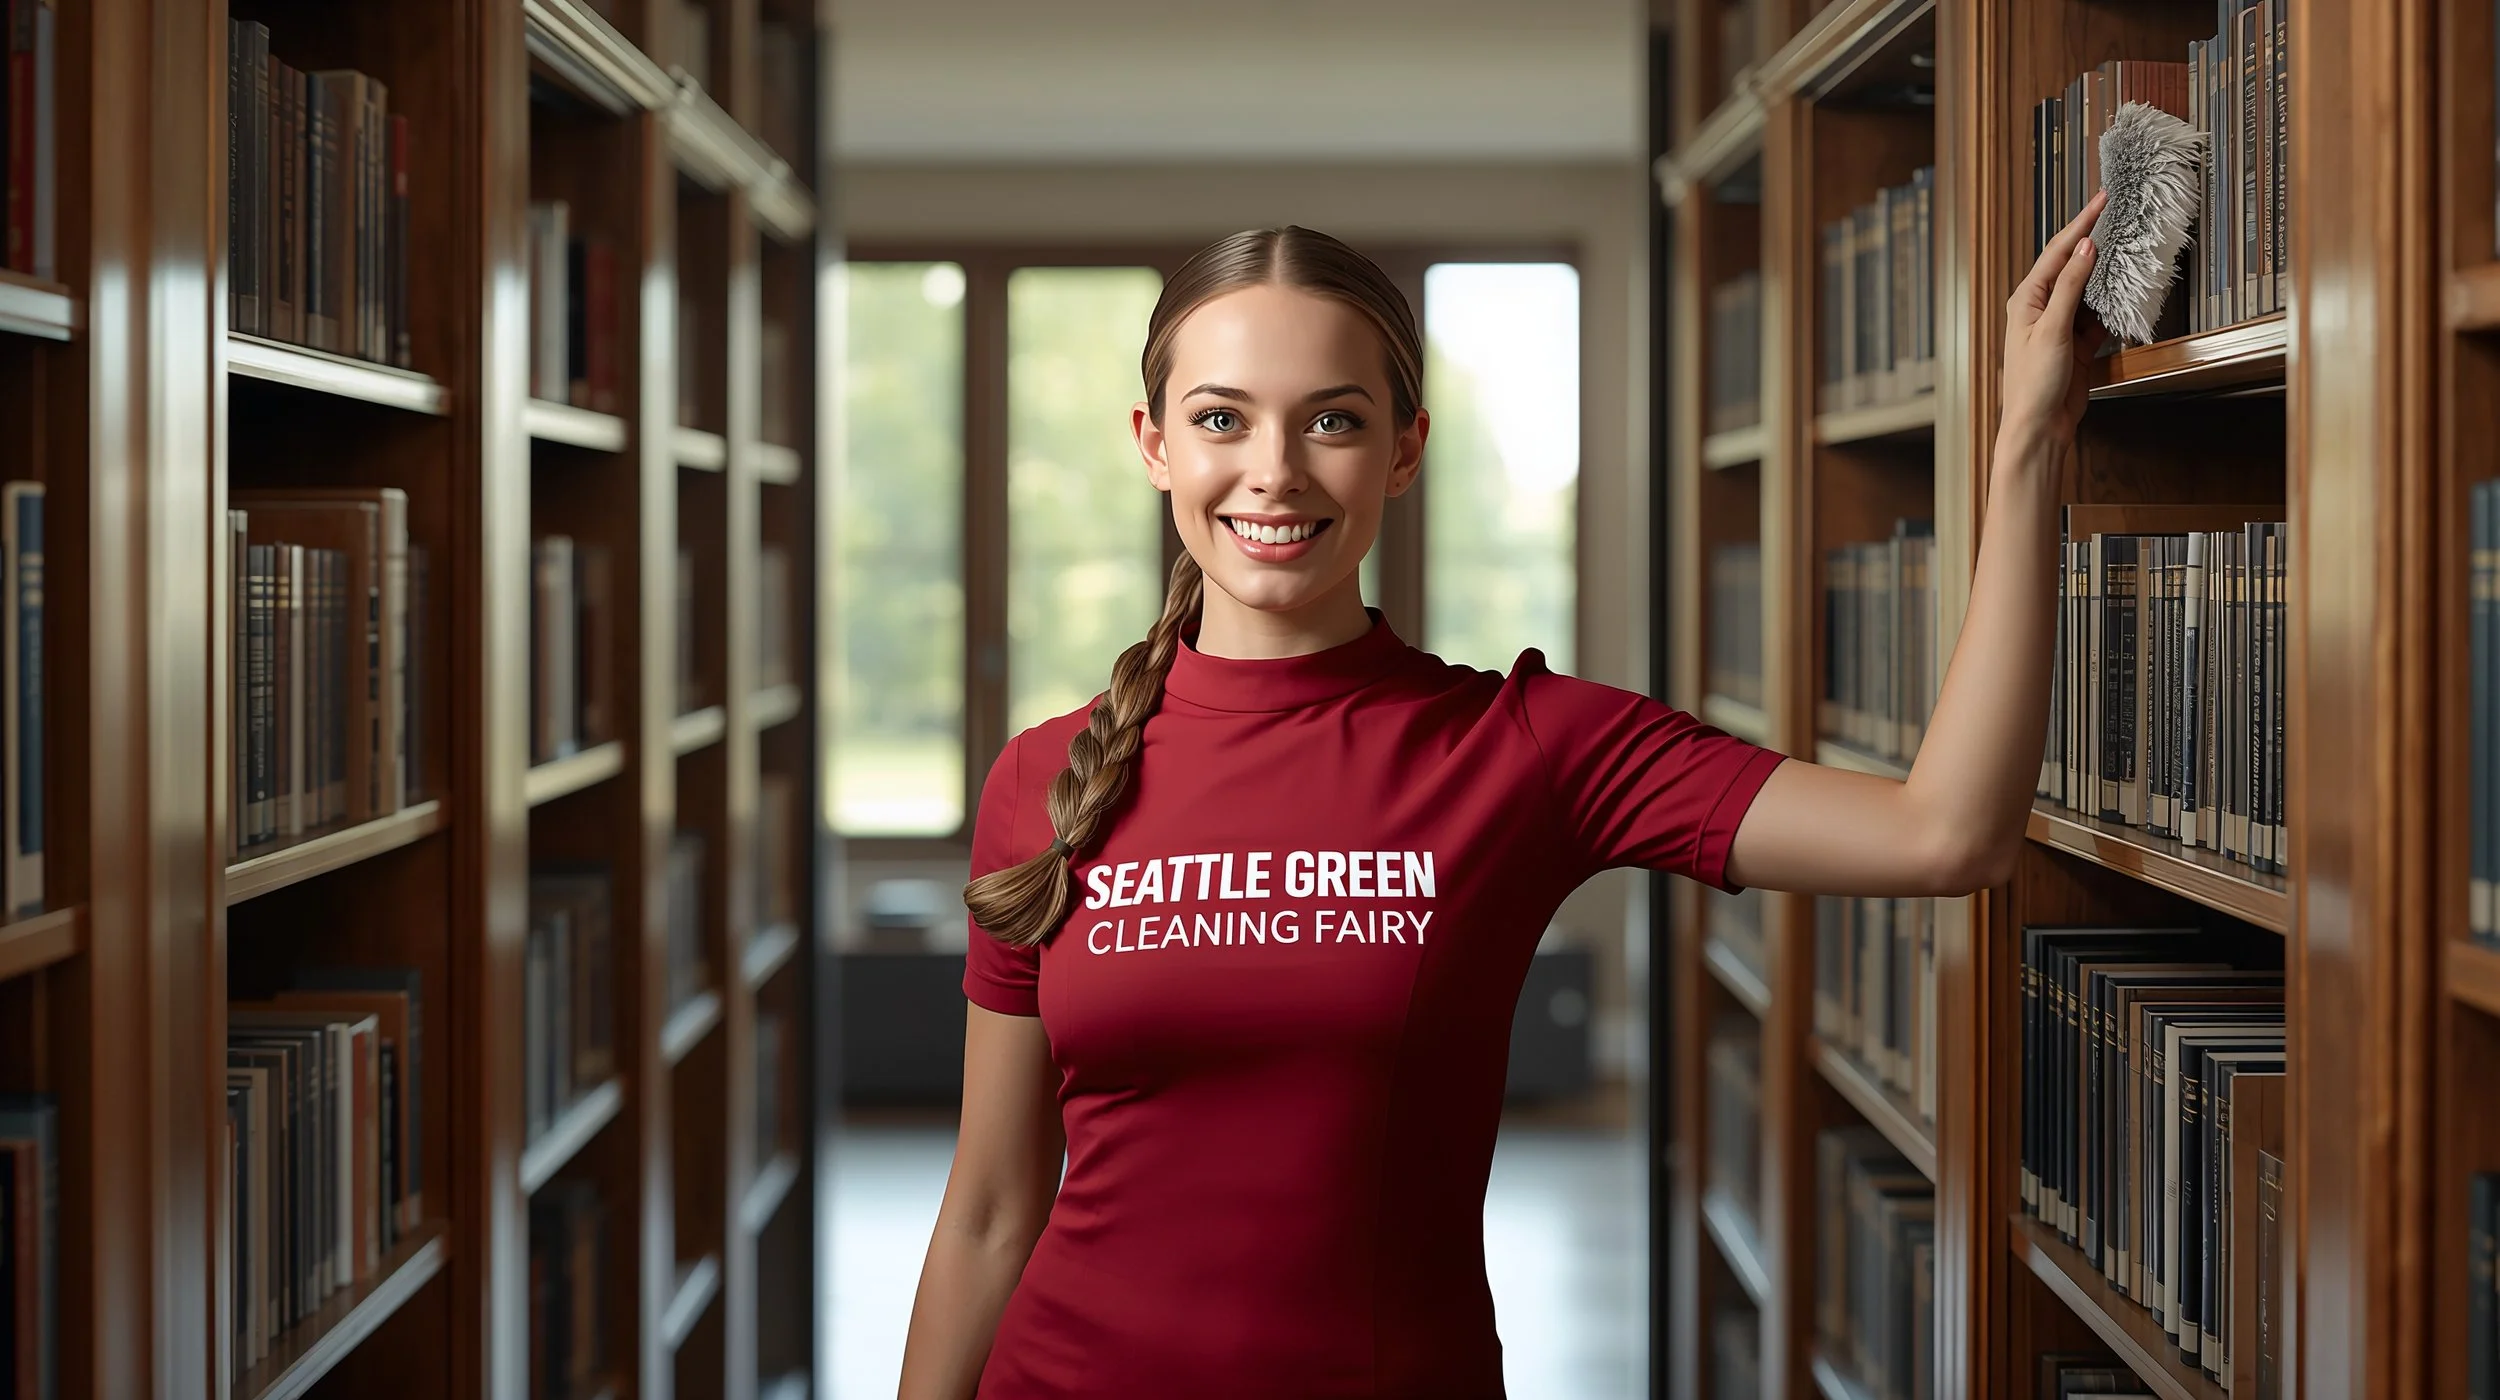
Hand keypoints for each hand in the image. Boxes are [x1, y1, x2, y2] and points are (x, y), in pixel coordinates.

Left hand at [2001, 189, 2108, 443]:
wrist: (2039, 429)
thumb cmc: (2033, 384)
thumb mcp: (2051, 330)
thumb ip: (2069, 288)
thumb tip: (2085, 249)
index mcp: (2026, 299)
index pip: (2058, 251)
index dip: (2081, 223)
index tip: (2102, 199)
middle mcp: (2041, 308)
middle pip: (2074, 265)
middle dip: (2097, 241)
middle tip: (2121, 215)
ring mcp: (2061, 325)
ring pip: (2090, 290)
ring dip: (2109, 274)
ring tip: (2131, 248)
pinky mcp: (2078, 343)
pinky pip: (2099, 316)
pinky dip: (2113, 305)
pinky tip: (2128, 293)